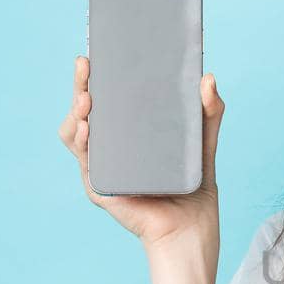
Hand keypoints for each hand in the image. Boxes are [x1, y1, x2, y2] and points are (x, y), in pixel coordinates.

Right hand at [57, 55, 224, 249]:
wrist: (192, 228)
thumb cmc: (193, 187)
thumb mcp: (201, 142)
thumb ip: (208, 113)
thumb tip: (208, 78)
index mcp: (128, 134)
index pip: (105, 100)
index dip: (93, 79)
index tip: (93, 56)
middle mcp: (111, 149)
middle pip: (84, 113)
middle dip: (80, 86)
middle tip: (86, 66)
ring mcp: (103, 167)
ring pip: (75, 134)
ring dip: (75, 113)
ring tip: (86, 98)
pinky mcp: (101, 187)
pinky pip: (86, 162)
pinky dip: (83, 143)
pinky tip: (87, 129)